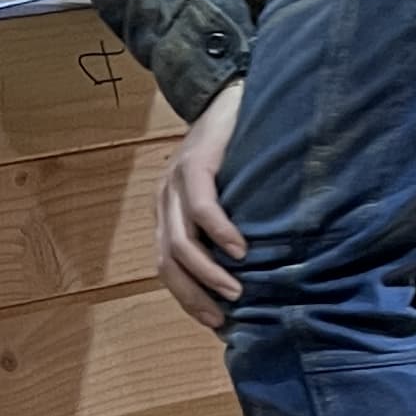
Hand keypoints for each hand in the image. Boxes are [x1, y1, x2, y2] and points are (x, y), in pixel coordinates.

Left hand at [156, 78, 246, 329]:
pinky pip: (202, 206)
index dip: (187, 298)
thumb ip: (224, 229)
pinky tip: (240, 250)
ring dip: (208, 272)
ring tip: (236, 290)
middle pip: (168, 262)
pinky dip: (220, 232)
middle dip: (193, 295)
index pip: (168, 267)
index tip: (215, 321)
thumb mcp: (228, 197)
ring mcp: (175, 181)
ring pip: (182, 241)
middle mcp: (165, 201)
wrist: (233, 94)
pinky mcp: (195, 162)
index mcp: (168, 213)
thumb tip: (249, 274)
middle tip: (223, 316)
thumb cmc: (237, 153)